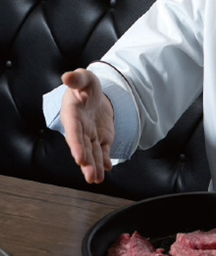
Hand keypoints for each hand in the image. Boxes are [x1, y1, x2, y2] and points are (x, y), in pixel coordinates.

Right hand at [60, 69, 114, 183]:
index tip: (79, 157)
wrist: (94, 95)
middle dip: (86, 162)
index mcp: (73, 114)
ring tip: (97, 179)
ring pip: (92, 153)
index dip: (76, 145)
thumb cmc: (86, 86)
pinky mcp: (101, 139)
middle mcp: (80, 129)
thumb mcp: (84, 78)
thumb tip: (67, 76)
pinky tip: (107, 169)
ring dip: (94, 167)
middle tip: (90, 176)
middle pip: (82, 147)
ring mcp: (90, 135)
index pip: (73, 132)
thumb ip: (77, 78)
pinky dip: (105, 161)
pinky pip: (103, 151)